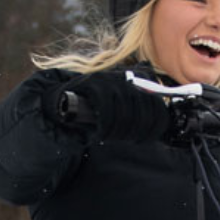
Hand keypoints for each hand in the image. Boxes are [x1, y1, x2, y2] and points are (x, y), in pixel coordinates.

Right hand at [43, 71, 168, 142]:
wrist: (63, 101)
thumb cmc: (96, 111)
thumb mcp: (121, 110)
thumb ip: (138, 113)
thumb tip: (156, 128)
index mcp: (138, 84)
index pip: (157, 105)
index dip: (155, 125)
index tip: (146, 139)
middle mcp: (126, 78)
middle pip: (143, 110)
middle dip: (137, 131)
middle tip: (127, 140)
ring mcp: (110, 79)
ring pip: (125, 112)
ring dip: (120, 131)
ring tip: (112, 137)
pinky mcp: (93, 84)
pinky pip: (107, 110)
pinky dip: (106, 126)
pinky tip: (102, 134)